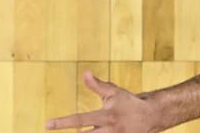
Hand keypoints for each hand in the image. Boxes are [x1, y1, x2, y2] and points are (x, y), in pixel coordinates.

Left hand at [46, 72, 163, 132]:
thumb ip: (97, 85)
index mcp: (105, 116)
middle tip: (49, 131)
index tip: (47, 124)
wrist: (152, 116)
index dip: (62, 123)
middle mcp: (108, 131)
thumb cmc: (129, 103)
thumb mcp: (113, 92)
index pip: (79, 120)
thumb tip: (84, 73)